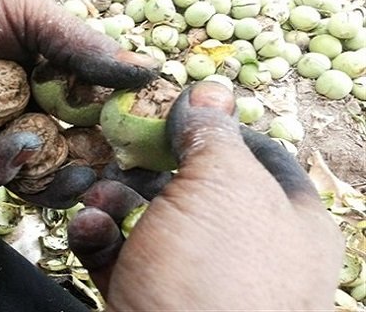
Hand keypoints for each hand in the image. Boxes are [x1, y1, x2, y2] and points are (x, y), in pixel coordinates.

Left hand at [0, 0, 157, 201]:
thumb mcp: (25, 14)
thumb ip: (82, 46)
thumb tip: (148, 71)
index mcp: (38, 78)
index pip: (85, 112)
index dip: (112, 128)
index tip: (140, 138)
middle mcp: (15, 112)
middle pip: (60, 151)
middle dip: (88, 164)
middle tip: (112, 172)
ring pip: (26, 176)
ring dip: (53, 178)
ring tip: (74, 170)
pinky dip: (3, 168)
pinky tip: (17, 145)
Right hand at [68, 82, 343, 309]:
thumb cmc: (218, 273)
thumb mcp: (221, 185)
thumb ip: (214, 132)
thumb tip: (213, 85)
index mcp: (288, 219)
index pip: (261, 154)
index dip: (220, 126)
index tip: (179, 110)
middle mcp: (247, 248)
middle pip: (195, 183)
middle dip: (151, 163)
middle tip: (123, 147)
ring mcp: (197, 277)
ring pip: (152, 217)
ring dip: (117, 198)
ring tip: (99, 197)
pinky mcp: (152, 298)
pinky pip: (125, 254)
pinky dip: (103, 236)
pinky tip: (89, 230)